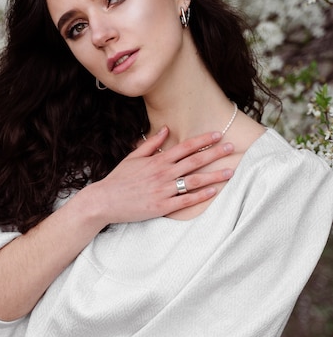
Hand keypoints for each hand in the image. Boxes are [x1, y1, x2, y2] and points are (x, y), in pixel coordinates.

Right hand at [93, 127, 233, 223]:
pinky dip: (200, 195)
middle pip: (195, 161)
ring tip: (230, 171)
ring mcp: (164, 190)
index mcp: (157, 160)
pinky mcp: (162, 206)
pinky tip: (213, 191)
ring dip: (214, 175)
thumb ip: (151, 144)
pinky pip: (185, 200)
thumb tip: (165, 130)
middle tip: (232, 148)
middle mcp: (163, 173)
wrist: (105, 200)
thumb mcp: (133, 157)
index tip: (218, 135)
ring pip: (194, 180)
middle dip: (215, 153)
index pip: (185, 147)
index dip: (203, 140)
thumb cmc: (119, 179)